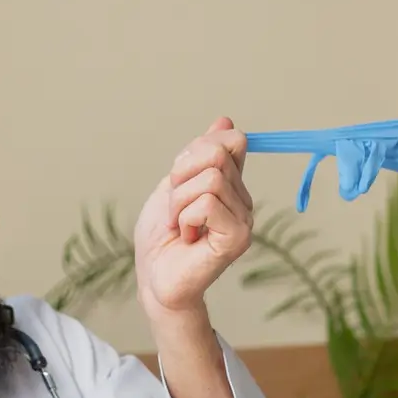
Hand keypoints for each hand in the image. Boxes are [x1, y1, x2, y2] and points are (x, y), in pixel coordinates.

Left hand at [134, 119, 253, 315]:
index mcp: (231, 183)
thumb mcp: (175, 184)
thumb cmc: (161, 236)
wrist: (154, 277)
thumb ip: (200, 155)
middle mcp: (243, 199)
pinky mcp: (238, 238)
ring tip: (179, 225)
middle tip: (174, 209)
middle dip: (180, 178)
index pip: (230, 140)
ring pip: (209, 179)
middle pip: (215, 154)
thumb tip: (225, 120)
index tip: (178, 181)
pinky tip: (187, 237)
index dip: (194, 153)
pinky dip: (185, 218)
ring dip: (179, 202)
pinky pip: (207, 203)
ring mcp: (244, 219)